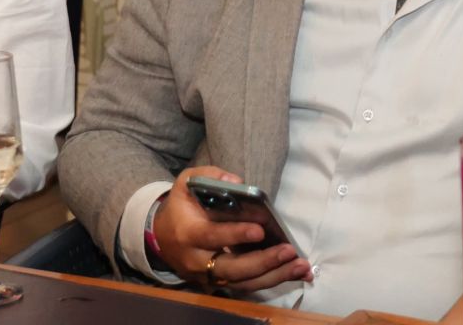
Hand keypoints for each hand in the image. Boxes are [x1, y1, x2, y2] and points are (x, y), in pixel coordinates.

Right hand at [151, 167, 312, 292]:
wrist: (161, 236)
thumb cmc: (182, 206)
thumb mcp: (186, 183)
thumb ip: (209, 176)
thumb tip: (237, 180)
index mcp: (188, 233)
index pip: (212, 237)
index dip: (235, 235)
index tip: (260, 230)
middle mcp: (197, 261)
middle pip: (231, 269)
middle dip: (262, 262)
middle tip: (289, 251)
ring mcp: (208, 276)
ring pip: (242, 283)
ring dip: (274, 276)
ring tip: (301, 266)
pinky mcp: (220, 283)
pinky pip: (247, 285)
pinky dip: (273, 279)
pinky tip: (296, 272)